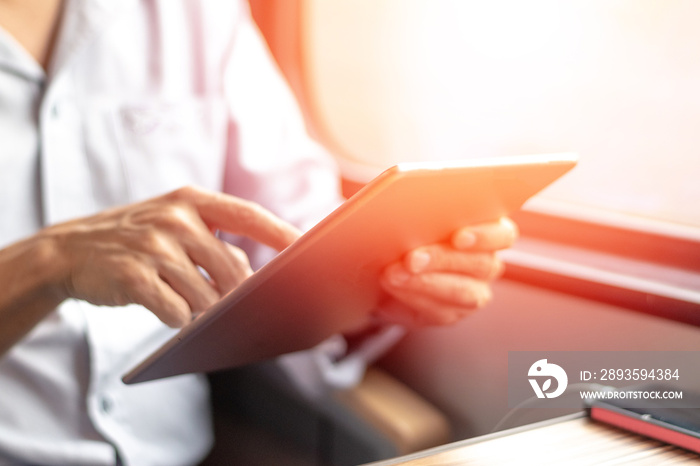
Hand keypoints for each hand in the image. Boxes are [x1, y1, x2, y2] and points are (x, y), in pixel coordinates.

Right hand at [42, 186, 300, 327]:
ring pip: (206, 297)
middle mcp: (175, 219)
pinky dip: (176, 318)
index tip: (308, 249)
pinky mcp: (132, 277)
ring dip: (202, 310)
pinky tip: (165, 308)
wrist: (69, 249)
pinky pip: (175, 311)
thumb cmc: (135, 239)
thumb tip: (256, 279)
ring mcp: (152, 247)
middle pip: (233, 269)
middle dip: (236, 295)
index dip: (281, 233)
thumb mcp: (174, 224)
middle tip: (232, 305)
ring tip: (185, 301)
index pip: (248, 215)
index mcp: (191, 200)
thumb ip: (214, 242)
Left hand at [377, 218, 517, 327]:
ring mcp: (474, 291)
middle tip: (411, 258)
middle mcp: (487, 263)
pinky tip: (394, 287)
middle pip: (480, 264)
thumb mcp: (420, 215)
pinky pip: (440, 311)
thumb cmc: (411, 228)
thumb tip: (411, 201)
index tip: (458, 237)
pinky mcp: (452, 313)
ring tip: (394, 274)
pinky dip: (413, 297)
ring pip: (462, 292)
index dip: (485, 236)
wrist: (389, 262)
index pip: (503, 235)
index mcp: (488, 231)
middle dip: (442, 260)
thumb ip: (427, 210)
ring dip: (425, 282)